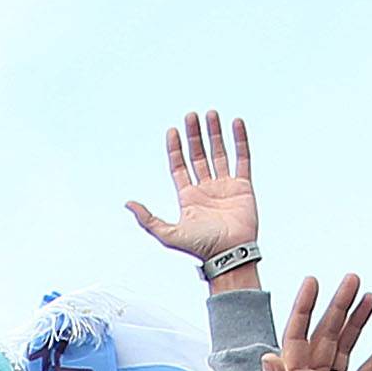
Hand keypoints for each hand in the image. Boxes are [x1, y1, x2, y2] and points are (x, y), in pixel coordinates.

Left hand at [126, 112, 258, 269]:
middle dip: (194, 135)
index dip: (175, 149)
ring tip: (211, 114)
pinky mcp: (243, 187)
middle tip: (191, 116)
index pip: (179, 166)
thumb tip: (128, 204)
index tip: (172, 131)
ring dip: (214, 134)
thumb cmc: (200, 249)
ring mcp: (225, 187)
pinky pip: (242, 159)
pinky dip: (240, 141)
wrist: (229, 256)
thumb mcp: (168, 234)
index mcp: (188, 197)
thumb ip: (148, 219)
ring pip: (218, 153)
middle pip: (198, 155)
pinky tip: (236, 124)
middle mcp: (206, 189)